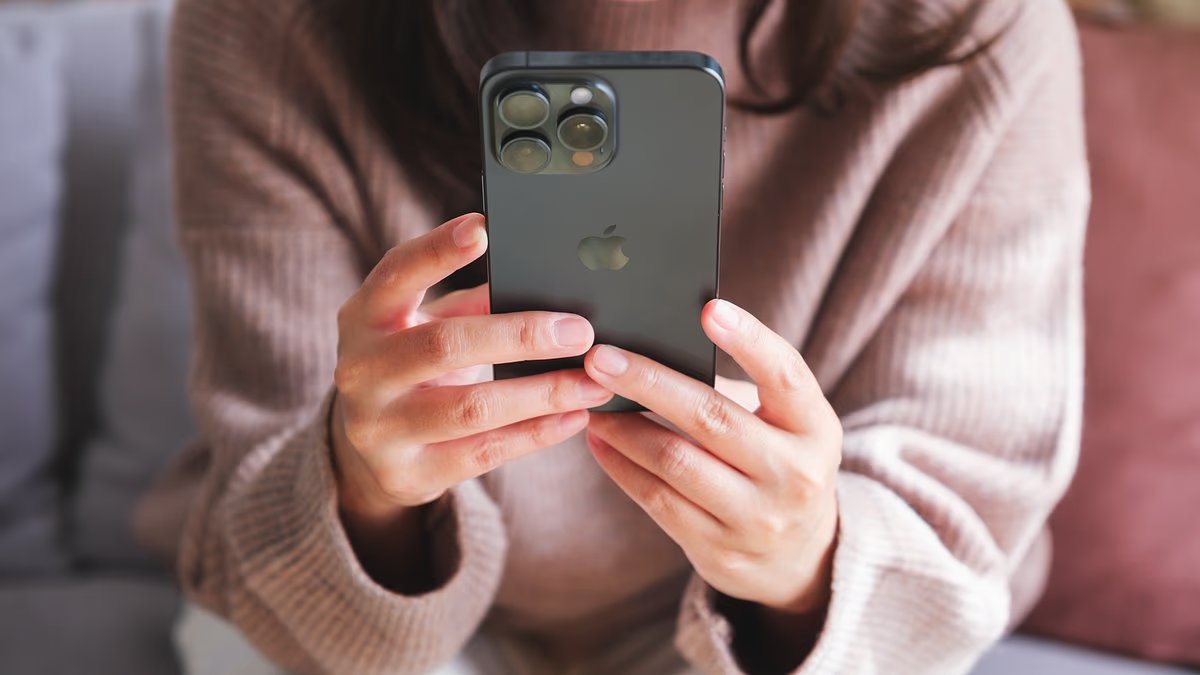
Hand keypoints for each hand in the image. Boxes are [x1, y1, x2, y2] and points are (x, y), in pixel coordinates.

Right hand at [331, 213, 612, 522]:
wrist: (371, 452)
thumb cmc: (417, 367)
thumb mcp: (429, 327)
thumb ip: (475, 304)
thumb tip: (548, 281)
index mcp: (364, 316)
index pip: (397, 273)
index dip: (438, 251)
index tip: (483, 229)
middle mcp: (360, 370)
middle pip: (445, 345)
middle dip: (521, 336)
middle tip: (581, 332)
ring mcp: (377, 428)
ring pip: (472, 408)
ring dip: (543, 393)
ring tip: (593, 383)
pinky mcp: (405, 474)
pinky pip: (484, 453)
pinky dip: (535, 433)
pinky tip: (574, 418)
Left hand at [583, 299, 840, 615]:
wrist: (798, 555)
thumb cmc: (776, 461)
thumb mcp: (784, 425)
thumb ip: (735, 389)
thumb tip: (653, 348)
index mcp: (815, 428)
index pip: (786, 375)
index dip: (750, 340)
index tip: (708, 309)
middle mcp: (794, 474)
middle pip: (711, 418)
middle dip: (648, 382)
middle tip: (600, 357)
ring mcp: (757, 517)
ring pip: (675, 461)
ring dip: (624, 427)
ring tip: (592, 400)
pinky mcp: (720, 550)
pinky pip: (658, 500)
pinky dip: (621, 466)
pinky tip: (600, 441)